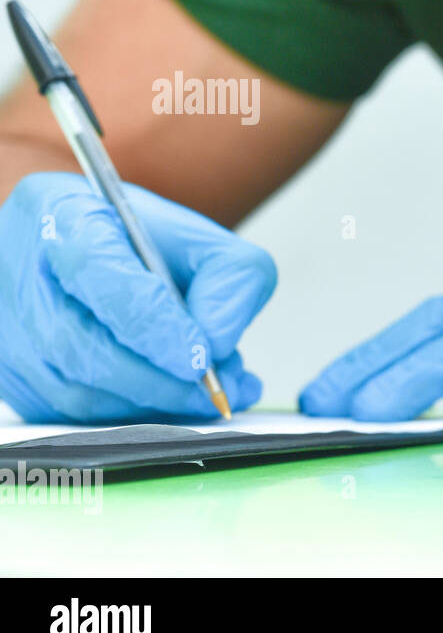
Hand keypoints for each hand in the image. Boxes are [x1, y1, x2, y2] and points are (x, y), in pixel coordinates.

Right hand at [0, 172, 275, 422]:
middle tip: (217, 390)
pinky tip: (170, 402)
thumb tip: (218, 343)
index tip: (202, 359)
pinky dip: (132, 416)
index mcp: (65, 216)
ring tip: (202, 390)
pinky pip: (72, 415)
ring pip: (77, 392)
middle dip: (162, 381)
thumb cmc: (137, 242)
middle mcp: (20, 274)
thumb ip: (229, 278)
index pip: (100, 276)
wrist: (87, 247)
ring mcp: (11, 331)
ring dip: (152, 404)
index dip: (157, 327)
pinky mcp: (14, 376)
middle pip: (84, 348)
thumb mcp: (201, 238)